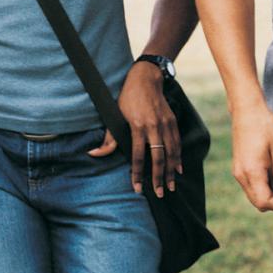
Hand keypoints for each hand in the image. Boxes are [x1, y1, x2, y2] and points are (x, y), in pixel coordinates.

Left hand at [90, 62, 180, 196]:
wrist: (146, 79)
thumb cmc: (127, 97)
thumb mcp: (115, 114)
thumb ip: (108, 138)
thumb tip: (93, 154)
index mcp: (138, 126)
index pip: (138, 156)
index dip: (138, 174)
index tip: (138, 189)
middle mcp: (154, 127)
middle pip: (158, 158)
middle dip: (159, 178)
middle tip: (161, 194)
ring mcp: (166, 125)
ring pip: (171, 153)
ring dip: (171, 172)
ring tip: (171, 187)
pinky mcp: (173, 122)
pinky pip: (177, 144)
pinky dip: (178, 158)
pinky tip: (179, 170)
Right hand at [229, 103, 272, 211]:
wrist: (247, 111)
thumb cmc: (265, 127)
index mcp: (251, 171)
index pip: (265, 202)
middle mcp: (241, 175)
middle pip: (259, 203)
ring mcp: (238, 172)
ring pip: (254, 196)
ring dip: (270, 195)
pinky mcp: (238, 168)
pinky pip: (251, 187)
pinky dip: (263, 187)